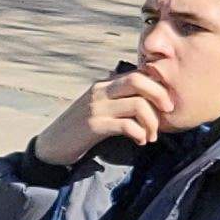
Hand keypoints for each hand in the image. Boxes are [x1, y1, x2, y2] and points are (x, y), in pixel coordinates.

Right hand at [35, 68, 175, 166]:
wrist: (51, 145)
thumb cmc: (79, 129)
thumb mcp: (98, 108)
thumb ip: (118, 99)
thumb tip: (148, 99)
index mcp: (103, 84)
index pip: (137, 73)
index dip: (157, 85)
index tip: (166, 103)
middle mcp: (100, 91)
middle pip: (139, 80)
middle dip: (160, 95)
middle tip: (167, 113)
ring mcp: (96, 108)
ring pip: (138, 104)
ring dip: (152, 122)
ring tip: (151, 136)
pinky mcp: (94, 126)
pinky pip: (127, 125)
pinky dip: (140, 134)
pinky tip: (140, 141)